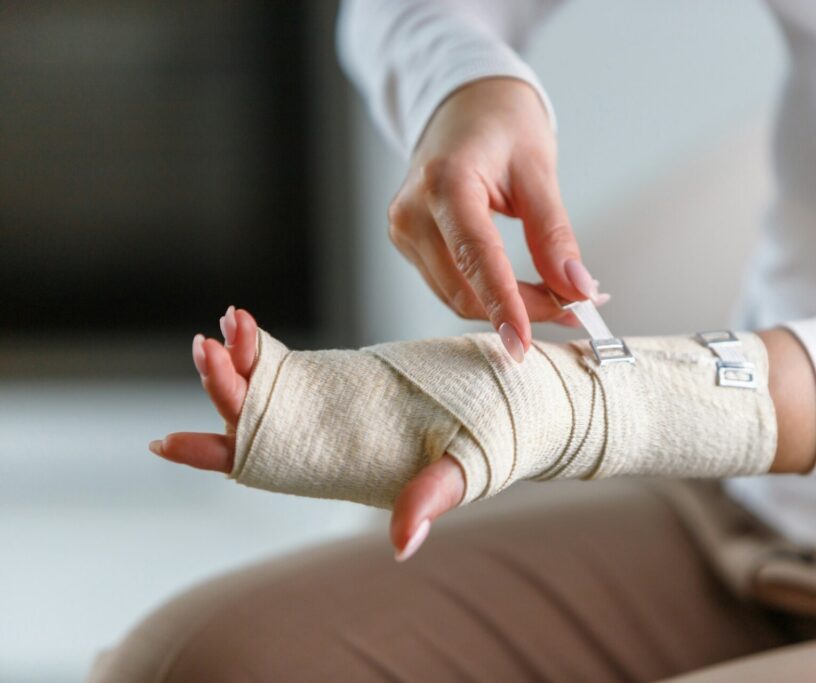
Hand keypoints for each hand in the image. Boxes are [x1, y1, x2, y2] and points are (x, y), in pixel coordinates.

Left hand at [149, 306, 465, 562]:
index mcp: (340, 468)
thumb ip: (430, 499)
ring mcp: (328, 406)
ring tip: (228, 320)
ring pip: (263, 386)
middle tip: (207, 345)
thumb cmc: (494, 443)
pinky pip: (286, 363)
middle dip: (225, 384)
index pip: (263, 464)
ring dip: (239, 356)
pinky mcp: (341, 376)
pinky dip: (263, 346)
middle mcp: (322, 440)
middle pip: (253, 417)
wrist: (519, 400)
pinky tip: (244, 323)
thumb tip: (404, 544)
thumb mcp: (465, 470)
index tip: (167, 441)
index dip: (214, 453)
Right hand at [387, 77, 605, 360]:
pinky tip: (523, 291)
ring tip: (558, 298)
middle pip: (464, 290)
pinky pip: (451, 286)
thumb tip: (577, 289)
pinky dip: (489, 297)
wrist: (464, 103)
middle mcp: (412, 211)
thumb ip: (554, 234)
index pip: (475, 258)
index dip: (503, 306)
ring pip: (456, 297)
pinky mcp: (408, 243)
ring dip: (507, 308)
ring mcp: (404, 230)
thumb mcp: (539, 170)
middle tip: (577, 310)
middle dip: (521, 311)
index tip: (525, 343)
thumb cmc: (501, 123)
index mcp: (443, 182)